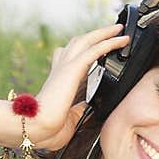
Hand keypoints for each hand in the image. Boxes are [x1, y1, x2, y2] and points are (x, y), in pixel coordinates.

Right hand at [31, 23, 129, 151]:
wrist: (35, 128)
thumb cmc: (47, 130)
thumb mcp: (68, 119)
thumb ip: (77, 110)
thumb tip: (86, 108)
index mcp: (58, 81)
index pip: (67, 58)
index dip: (80, 50)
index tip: (96, 47)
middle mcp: (60, 70)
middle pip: (77, 43)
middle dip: (95, 35)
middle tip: (112, 31)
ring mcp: (65, 67)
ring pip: (86, 40)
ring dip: (104, 33)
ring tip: (119, 29)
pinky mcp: (72, 69)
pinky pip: (94, 49)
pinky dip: (109, 42)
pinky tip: (122, 39)